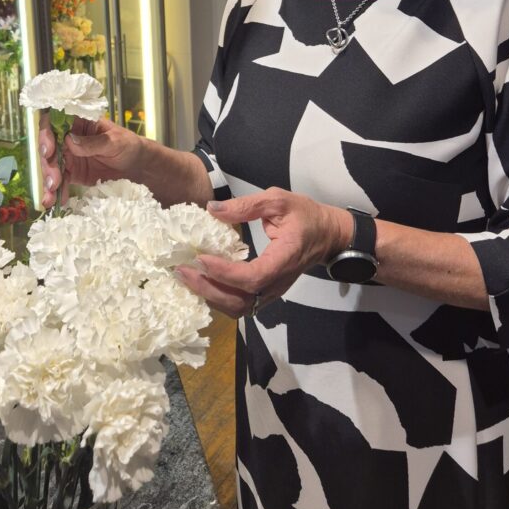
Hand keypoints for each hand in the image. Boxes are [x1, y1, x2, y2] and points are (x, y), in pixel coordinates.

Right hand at [38, 113, 144, 208]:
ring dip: (49, 182)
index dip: (46, 134)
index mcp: (78, 123)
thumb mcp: (115, 142)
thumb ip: (93, 142)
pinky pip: (60, 181)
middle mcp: (69, 138)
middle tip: (54, 181)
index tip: (49, 150)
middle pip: (49, 147)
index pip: (54, 122)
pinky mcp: (73, 173)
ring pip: (51, 166)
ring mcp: (69, 156)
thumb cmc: (129, 146)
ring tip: (50, 198)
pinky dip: (56, 192)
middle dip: (48, 165)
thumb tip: (70, 141)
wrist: (137, 167)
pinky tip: (56, 202)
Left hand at [175, 187, 349, 317]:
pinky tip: (201, 282)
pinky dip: (217, 297)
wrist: (326, 235)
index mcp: (284, 258)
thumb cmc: (305, 216)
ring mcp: (272, 292)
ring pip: (238, 308)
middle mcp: (278, 283)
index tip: (201, 258)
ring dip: (210, 296)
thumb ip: (246, 205)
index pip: (254, 277)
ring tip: (187, 277)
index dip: (225, 273)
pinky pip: (240, 304)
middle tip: (182, 271)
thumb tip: (212, 209)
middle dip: (208, 289)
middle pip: (241, 301)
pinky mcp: (265, 293)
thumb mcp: (278, 200)